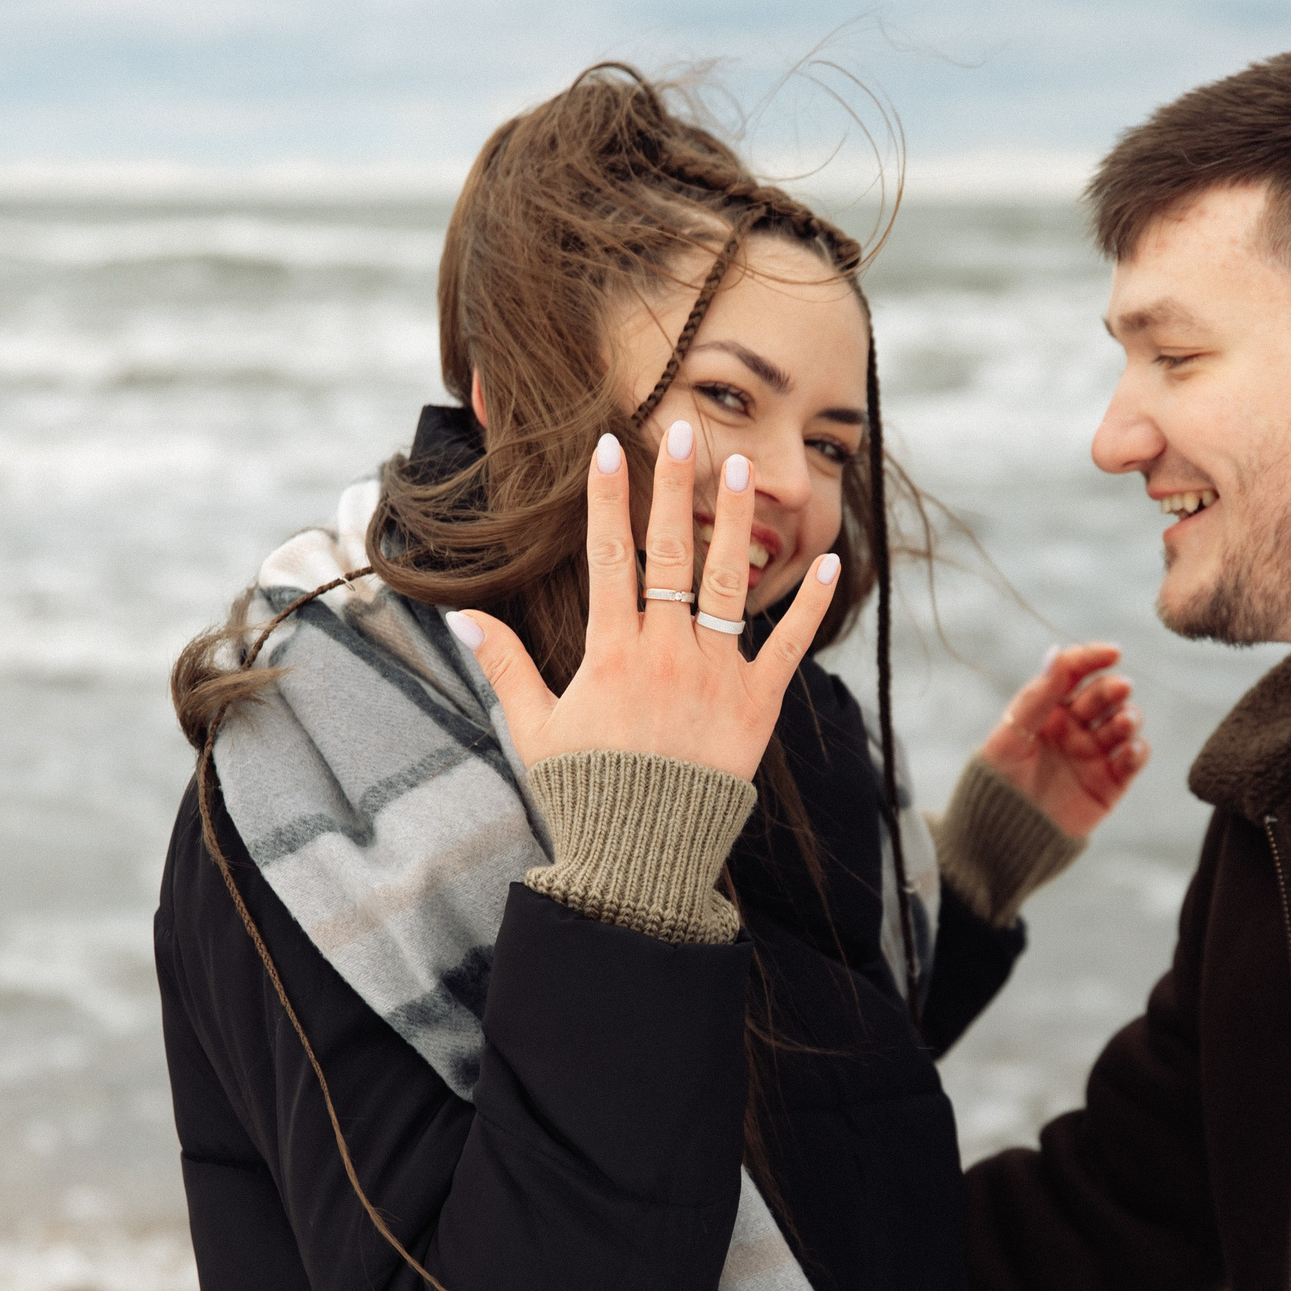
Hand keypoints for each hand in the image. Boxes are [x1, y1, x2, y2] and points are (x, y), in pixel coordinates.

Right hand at [452, 423, 838, 781]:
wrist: (642, 858)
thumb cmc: (586, 793)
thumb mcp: (536, 730)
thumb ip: (504, 667)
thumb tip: (464, 617)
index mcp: (611, 653)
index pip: (608, 558)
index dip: (606, 500)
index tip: (608, 448)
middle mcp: (665, 652)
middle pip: (669, 554)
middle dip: (673, 488)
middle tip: (683, 431)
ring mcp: (714, 674)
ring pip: (725, 584)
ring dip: (733, 523)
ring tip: (741, 469)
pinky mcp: (756, 704)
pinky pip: (788, 645)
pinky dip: (808, 605)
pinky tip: (826, 560)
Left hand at [975, 642, 1147, 839]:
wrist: (1001, 841)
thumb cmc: (996, 785)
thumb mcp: (1012, 735)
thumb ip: (1036, 697)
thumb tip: (1057, 653)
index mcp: (1046, 710)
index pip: (1074, 674)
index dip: (1093, 658)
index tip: (1112, 652)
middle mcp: (1072, 728)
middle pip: (1102, 695)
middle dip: (1113, 688)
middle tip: (1119, 689)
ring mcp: (1093, 755)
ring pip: (1123, 723)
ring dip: (1129, 716)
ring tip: (1123, 722)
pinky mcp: (1109, 784)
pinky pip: (1132, 760)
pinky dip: (1138, 750)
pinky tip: (1131, 749)